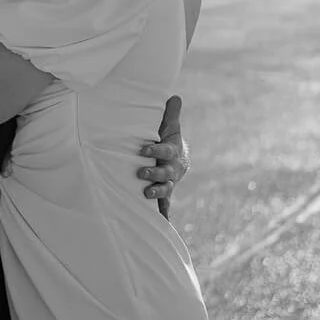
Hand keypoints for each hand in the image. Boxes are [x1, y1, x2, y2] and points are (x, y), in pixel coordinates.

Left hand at [139, 95, 187, 219]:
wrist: (178, 156)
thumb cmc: (168, 138)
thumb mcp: (169, 126)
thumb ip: (170, 113)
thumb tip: (174, 96)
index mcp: (172, 152)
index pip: (164, 151)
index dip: (155, 150)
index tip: (143, 149)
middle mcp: (172, 168)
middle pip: (166, 173)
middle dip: (154, 174)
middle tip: (140, 173)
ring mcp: (170, 182)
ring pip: (165, 189)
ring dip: (157, 193)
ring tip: (146, 194)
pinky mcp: (165, 192)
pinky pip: (165, 204)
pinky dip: (164, 214)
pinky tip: (161, 224)